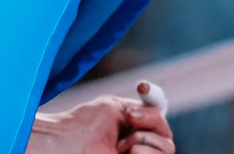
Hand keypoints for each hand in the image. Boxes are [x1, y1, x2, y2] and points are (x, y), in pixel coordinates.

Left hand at [26, 92, 173, 153]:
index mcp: (132, 130)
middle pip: (166, 134)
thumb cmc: (83, 126)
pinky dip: (146, 152)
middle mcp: (138, 146)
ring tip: (120, 146)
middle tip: (129, 120)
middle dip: (151, 122)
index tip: (141, 86)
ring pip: (167, 147)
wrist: (66, 145)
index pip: (158, 120)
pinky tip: (127, 152)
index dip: (154, 103)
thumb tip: (156, 108)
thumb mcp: (114, 108)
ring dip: (144, 140)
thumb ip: (139, 108)